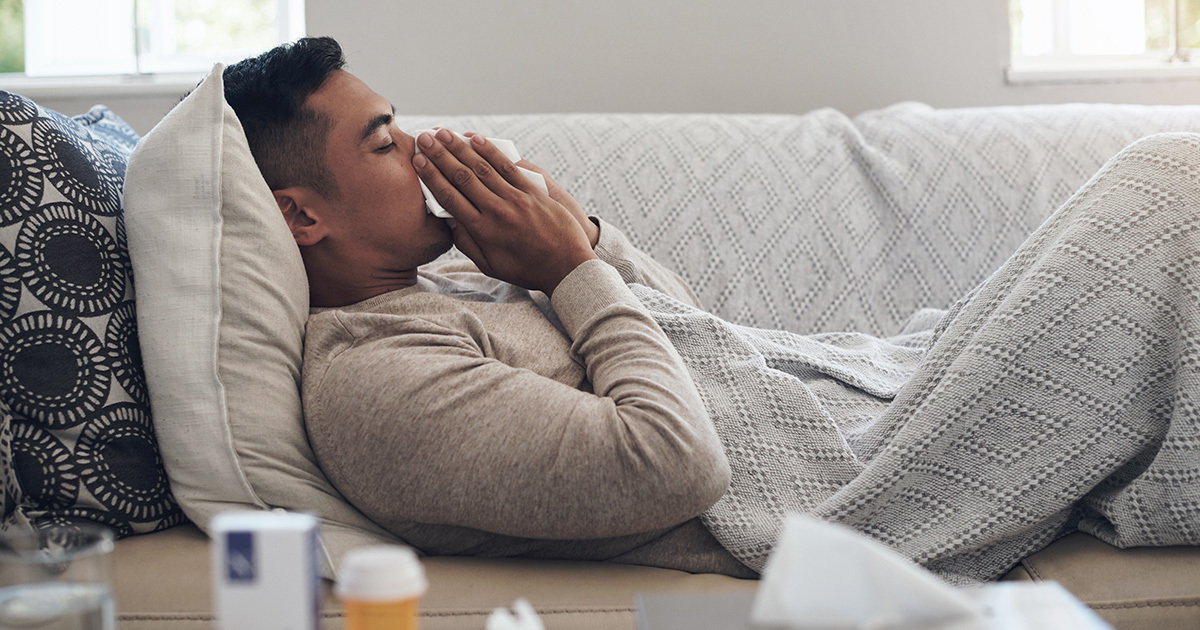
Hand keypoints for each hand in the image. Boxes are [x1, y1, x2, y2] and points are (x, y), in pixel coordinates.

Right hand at [413, 129, 597, 295]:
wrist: (567, 267)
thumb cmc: (526, 269)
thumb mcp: (491, 265)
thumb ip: (467, 243)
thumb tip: (447, 220)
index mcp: (482, 231)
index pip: (450, 198)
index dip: (431, 176)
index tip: (417, 161)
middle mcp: (496, 212)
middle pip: (462, 178)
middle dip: (440, 155)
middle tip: (423, 138)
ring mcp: (516, 200)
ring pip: (482, 168)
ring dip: (460, 148)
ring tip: (442, 132)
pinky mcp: (533, 192)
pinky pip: (508, 167)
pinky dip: (491, 151)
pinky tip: (476, 139)